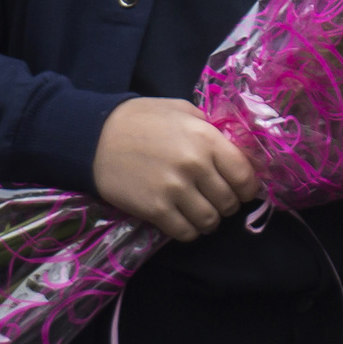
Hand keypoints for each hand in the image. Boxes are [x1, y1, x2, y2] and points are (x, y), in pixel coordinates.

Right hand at [93, 97, 258, 240]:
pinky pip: (185, 232)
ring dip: (210, 221)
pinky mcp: (154, 209)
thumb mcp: (183, 111)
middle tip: (220, 202)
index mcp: (207, 140)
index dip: (248, 188)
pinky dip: (190, 231)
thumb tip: (232, 146)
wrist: (94, 137)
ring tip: (204, 215)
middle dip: (229, 205)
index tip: (243, 191)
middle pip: (229, 201)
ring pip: (210, 220)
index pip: (244, 175)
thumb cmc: (141, 119)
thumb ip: (210, 128)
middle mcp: (196, 166)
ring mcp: (175, 190)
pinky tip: (185, 223)